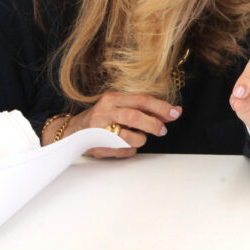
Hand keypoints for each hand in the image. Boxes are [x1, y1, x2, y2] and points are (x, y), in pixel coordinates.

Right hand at [66, 92, 181, 158]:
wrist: (73, 131)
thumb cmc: (104, 117)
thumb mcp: (122, 107)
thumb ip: (147, 109)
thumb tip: (176, 111)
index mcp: (113, 98)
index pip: (142, 100)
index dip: (161, 107)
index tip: (176, 113)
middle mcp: (105, 111)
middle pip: (134, 117)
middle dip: (153, 125)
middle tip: (162, 130)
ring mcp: (98, 130)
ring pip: (129, 137)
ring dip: (140, 140)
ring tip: (139, 138)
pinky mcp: (97, 147)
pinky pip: (122, 151)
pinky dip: (130, 150)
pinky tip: (125, 145)